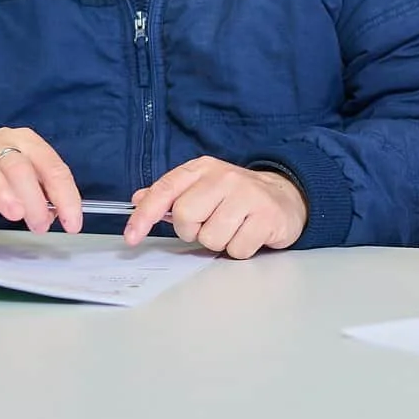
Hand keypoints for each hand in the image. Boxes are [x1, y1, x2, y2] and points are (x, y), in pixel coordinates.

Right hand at [0, 128, 82, 233]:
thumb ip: (39, 196)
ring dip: (3, 191)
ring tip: (14, 214)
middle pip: (22, 167)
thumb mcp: (20, 183)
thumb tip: (53, 216)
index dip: (66, 196)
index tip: (72, 223)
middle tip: (39, 225)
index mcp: (28, 143)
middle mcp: (1, 141)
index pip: (53, 167)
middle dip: (35, 199)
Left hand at [124, 157, 305, 257]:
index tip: (132, 237)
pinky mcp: (267, 216)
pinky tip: (248, 234)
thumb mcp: (202, 187)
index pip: (165, 190)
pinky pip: (236, 249)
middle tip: (209, 225)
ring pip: (211, 238)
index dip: (144, 215)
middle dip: (193, 231)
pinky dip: (239, 249)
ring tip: (233, 228)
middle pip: (186, 217)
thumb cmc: (237, 196)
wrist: (286, 196)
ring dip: (219, 242)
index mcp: (203, 169)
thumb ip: (170, 194)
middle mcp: (224, 177)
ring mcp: (248, 195)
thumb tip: (138, 199)